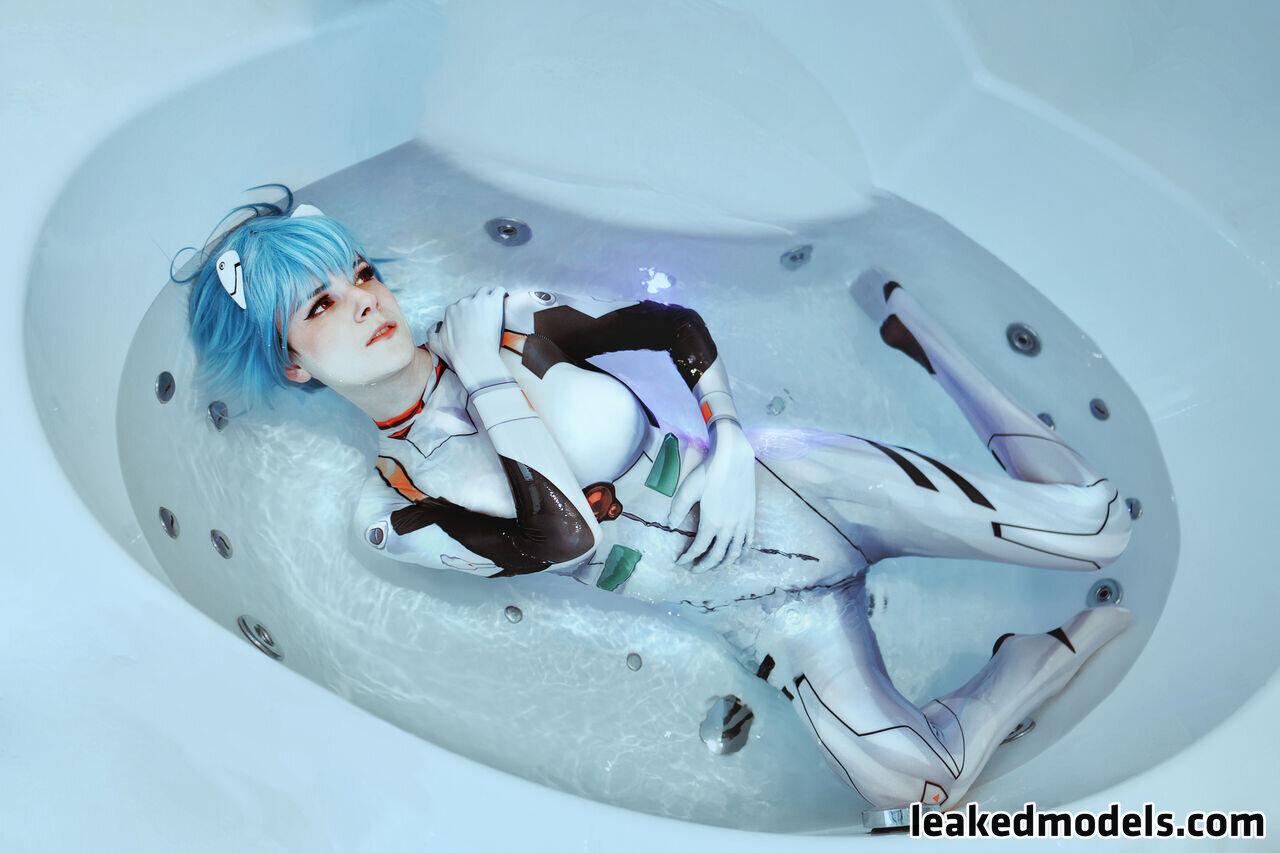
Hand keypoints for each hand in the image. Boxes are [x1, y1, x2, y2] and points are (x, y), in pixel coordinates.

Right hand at [427, 286, 507, 388]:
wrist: (475, 359)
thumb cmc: (458, 355)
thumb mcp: (435, 345)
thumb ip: (431, 333)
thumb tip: (436, 326)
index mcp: (450, 311)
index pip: (460, 307)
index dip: (467, 315)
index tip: (473, 323)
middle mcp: (463, 303)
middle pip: (472, 299)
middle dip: (477, 308)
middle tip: (484, 321)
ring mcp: (478, 301)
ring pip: (485, 293)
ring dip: (488, 300)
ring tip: (494, 312)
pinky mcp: (493, 302)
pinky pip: (499, 292)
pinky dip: (501, 296)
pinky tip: (503, 303)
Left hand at [668, 421, 755, 571]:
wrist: (734, 458)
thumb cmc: (709, 472)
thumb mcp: (688, 489)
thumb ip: (678, 509)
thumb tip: (670, 525)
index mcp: (711, 522)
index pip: (698, 549)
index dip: (688, 558)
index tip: (680, 562)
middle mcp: (728, 527)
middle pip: (717, 556)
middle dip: (704, 566)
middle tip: (694, 570)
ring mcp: (742, 523)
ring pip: (734, 553)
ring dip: (723, 563)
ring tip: (714, 566)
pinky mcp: (750, 517)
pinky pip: (748, 542)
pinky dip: (741, 553)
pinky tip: (736, 555)